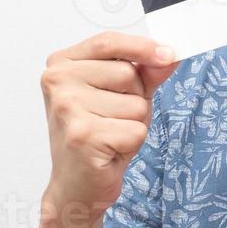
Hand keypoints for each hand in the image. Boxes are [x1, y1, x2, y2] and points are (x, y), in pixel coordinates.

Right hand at [40, 31, 179, 214]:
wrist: (76, 185)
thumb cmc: (96, 136)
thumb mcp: (122, 96)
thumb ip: (144, 73)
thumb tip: (169, 55)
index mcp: (61, 64)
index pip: (108, 41)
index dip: (142, 47)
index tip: (167, 54)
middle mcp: (58, 82)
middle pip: (128, 73)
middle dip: (135, 97)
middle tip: (113, 118)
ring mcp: (68, 107)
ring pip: (136, 103)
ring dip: (134, 123)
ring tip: (111, 134)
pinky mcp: (83, 135)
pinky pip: (136, 130)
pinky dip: (132, 143)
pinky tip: (110, 150)